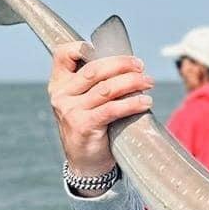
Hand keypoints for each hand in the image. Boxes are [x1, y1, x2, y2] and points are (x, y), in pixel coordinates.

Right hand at [47, 41, 154, 180]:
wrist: (85, 162)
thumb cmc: (91, 127)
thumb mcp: (84, 102)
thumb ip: (95, 83)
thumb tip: (128, 64)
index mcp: (59, 84)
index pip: (62, 55)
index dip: (81, 47)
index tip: (104, 48)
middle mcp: (61, 95)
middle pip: (94, 70)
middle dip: (121, 64)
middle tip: (140, 66)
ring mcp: (71, 111)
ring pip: (106, 88)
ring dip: (132, 83)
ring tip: (148, 83)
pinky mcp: (84, 125)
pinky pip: (112, 109)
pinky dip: (132, 103)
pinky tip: (145, 102)